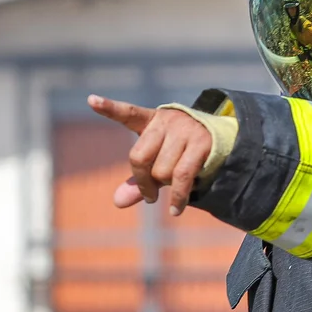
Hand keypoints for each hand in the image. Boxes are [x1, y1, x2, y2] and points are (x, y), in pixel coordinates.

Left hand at [88, 94, 212, 215]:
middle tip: (149, 194)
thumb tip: (118, 202)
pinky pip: (182, 178)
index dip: (109, 108)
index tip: (91, 100)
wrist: (220, 143)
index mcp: (150, 121)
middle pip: (139, 158)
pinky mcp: (201, 143)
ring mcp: (184, 130)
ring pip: (162, 171)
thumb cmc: (180, 153)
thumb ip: (137, 181)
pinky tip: (175, 210)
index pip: (127, 113)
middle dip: (143, 181)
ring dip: (166, 188)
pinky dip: (177, 198)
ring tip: (174, 188)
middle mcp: (166, 121)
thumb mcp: (157, 164)